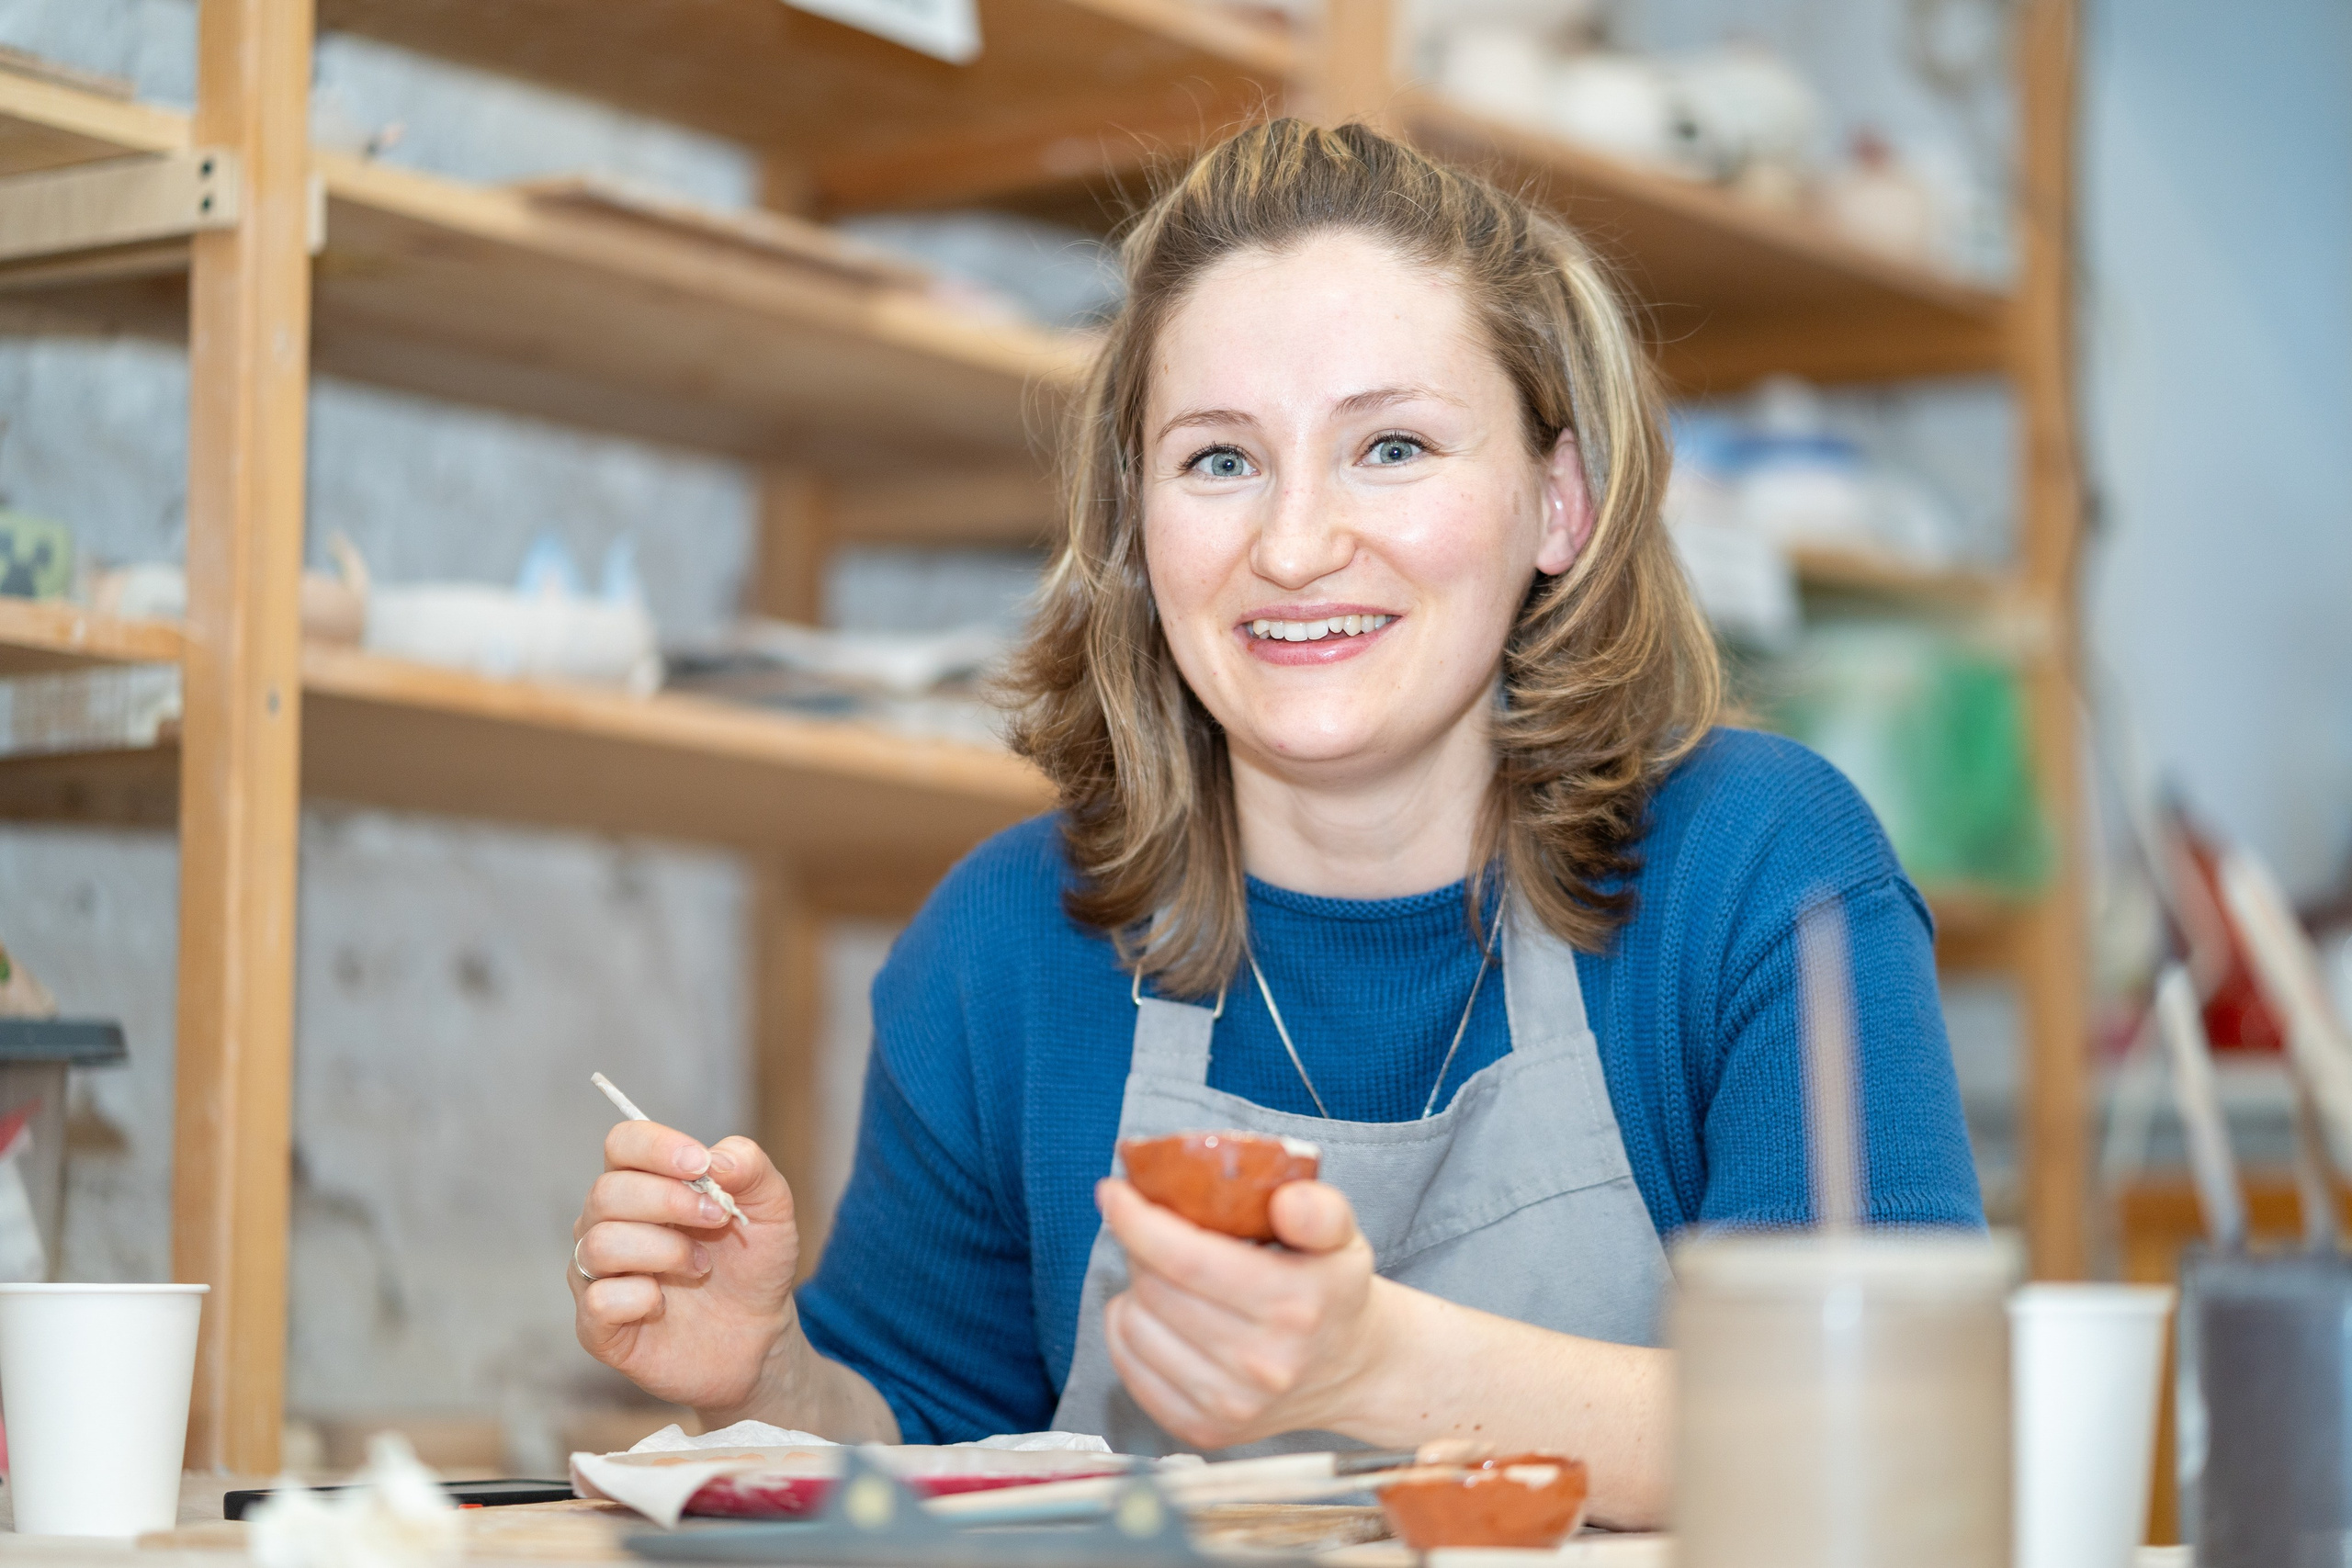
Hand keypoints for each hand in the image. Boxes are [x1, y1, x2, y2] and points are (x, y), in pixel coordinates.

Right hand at [570, 1122, 801, 1416]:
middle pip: (606, 1192)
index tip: (700, 1165)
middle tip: (718, 1218)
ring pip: (598, 1245)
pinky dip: (639, 1298)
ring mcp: (598, 1276)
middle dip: (669, 1201)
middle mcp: (607, 1224)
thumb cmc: (753, 1264)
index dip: (656, 1148)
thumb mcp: (771, 1207)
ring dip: (662, 1250)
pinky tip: (665, 1304)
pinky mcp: (598, 1328)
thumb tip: (714, 1158)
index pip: (622, 1144)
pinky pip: (598, 1301)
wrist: (760, 1336)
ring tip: (701, 1267)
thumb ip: (749, 1166)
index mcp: (643, 1184)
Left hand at [1098, 1177, 1393, 1449]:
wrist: (1352, 1370)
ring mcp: (1230, 1404)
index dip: (1138, 1222)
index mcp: (1294, 1305)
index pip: (1189, 1261)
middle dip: (1140, 1247)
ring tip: (1163, 1276)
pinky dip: (1128, 1333)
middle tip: (1155, 1231)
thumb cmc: (1333, 1291)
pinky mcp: (1203, 1429)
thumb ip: (1319, 1210)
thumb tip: (1288, 1202)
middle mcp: (1262, 1363)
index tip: (1114, 1192)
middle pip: (1155, 1289)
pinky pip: (1129, 1369)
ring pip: (1135, 1327)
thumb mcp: (1342, 1236)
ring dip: (1134, 1290)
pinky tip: (1154, 1315)